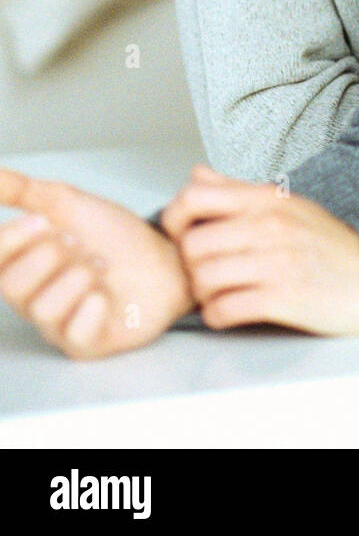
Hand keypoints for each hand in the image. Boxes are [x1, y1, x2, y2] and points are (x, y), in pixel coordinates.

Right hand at [0, 169, 194, 358]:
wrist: (166, 257)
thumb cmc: (116, 237)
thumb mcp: (69, 204)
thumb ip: (25, 192)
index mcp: (26, 264)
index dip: (11, 241)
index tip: (43, 222)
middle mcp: (36, 297)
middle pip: (13, 287)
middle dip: (49, 256)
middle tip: (79, 242)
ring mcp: (61, 324)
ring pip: (43, 310)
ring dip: (77, 277)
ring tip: (101, 266)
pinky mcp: (88, 344)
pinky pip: (76, 334)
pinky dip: (93, 308)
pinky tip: (106, 294)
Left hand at [161, 166, 358, 334]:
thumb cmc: (327, 243)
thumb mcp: (286, 204)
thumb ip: (237, 191)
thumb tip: (196, 175)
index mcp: (267, 199)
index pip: (193, 197)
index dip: (175, 219)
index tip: (183, 236)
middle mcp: (269, 226)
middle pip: (192, 245)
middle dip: (189, 266)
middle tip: (203, 273)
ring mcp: (277, 262)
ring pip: (204, 280)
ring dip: (203, 294)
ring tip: (218, 294)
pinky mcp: (285, 299)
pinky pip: (224, 310)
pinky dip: (218, 316)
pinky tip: (230, 312)